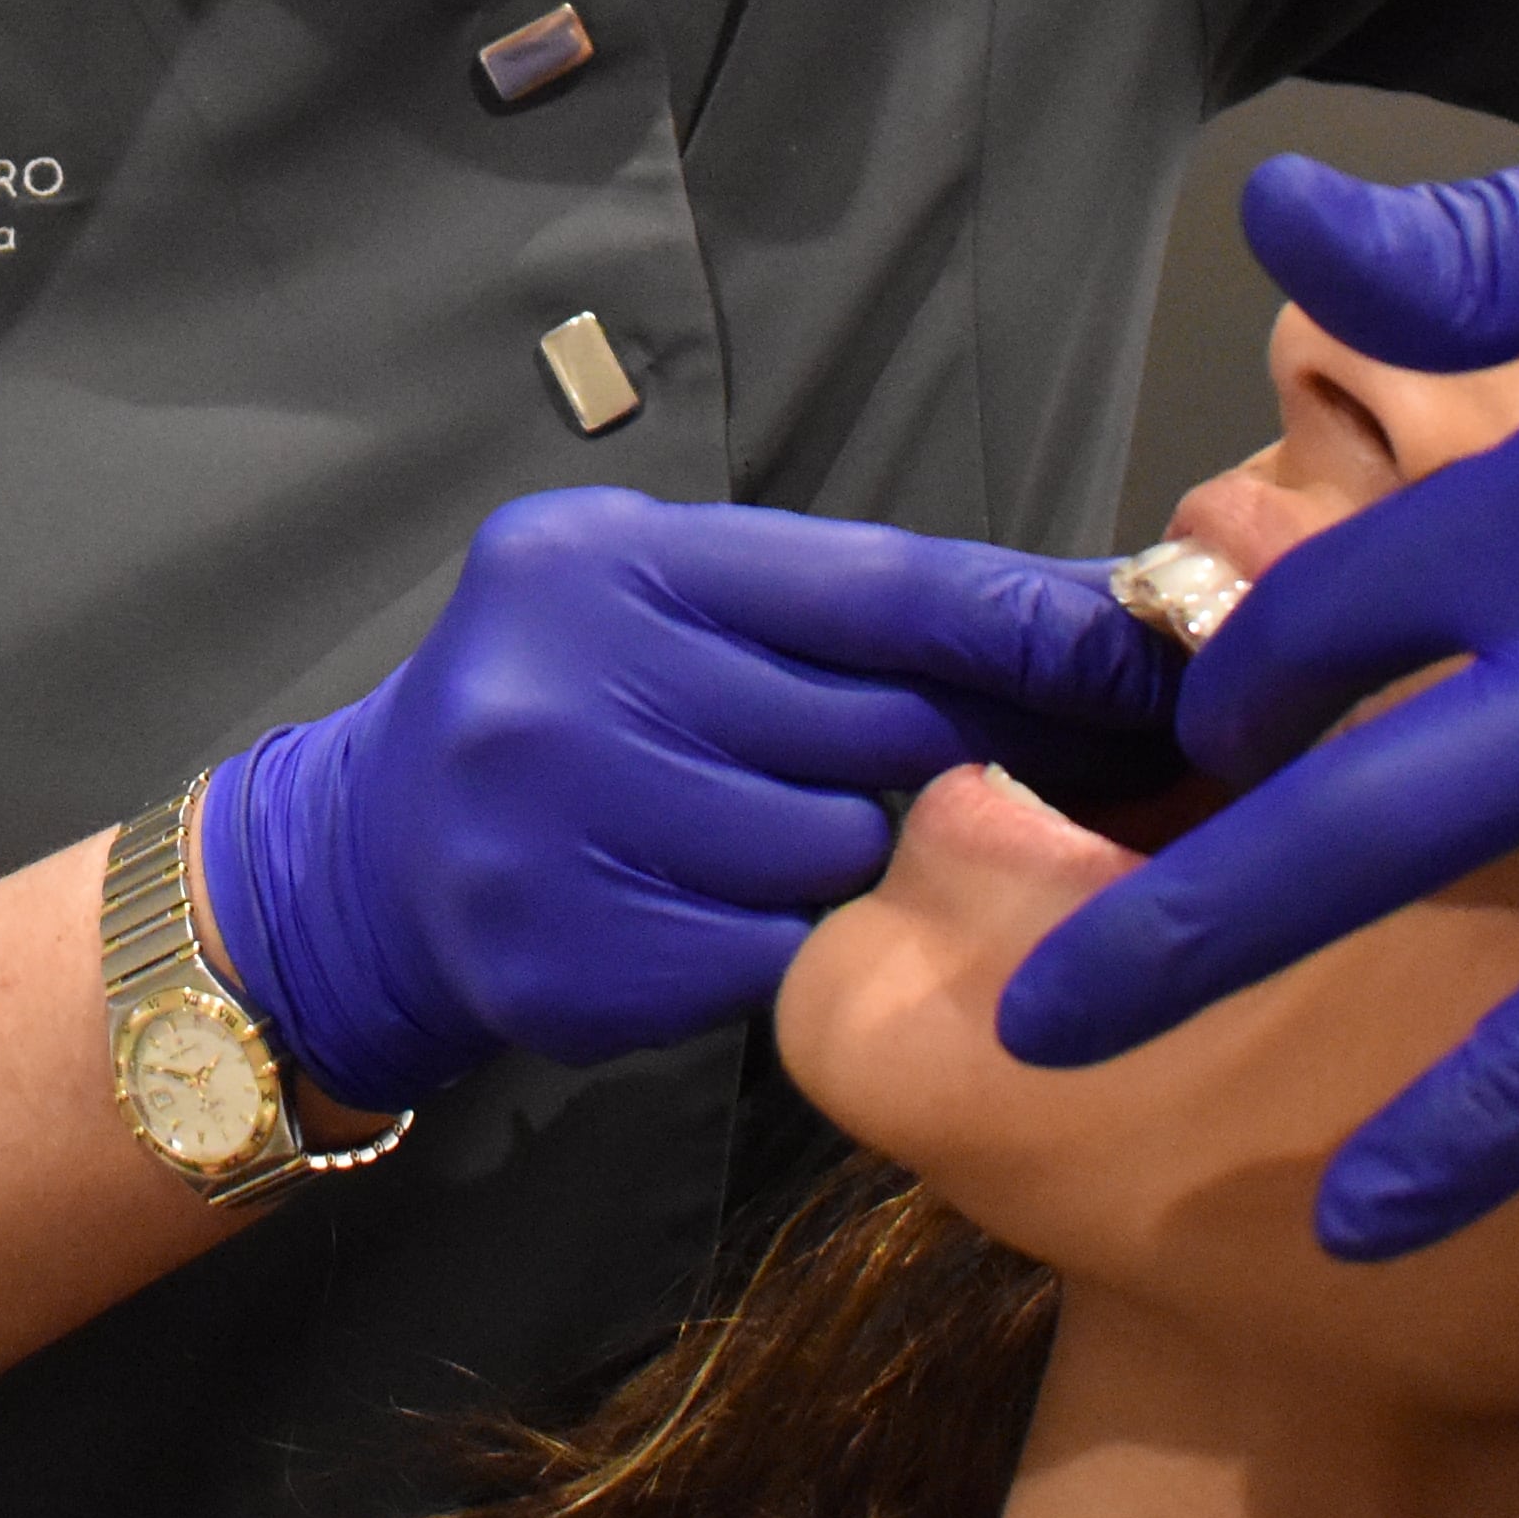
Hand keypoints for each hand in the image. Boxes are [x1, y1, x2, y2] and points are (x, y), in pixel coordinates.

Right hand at [200, 489, 1182, 1114]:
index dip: (1025, 624)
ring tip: (762, 832)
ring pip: (828, 852)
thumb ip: (832, 610)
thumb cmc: (566, 709)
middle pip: (870, 726)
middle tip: (1026, 761)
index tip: (1149, 653)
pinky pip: (767, 953)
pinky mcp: (565, 959)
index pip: (872, 585)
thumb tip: (1081, 617)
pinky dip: (772, 938)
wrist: (369, 862)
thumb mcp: (661, 603)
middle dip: (958, 747)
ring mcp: (553, 826)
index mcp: (603, 558)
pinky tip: (709, 909)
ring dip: (840, 852)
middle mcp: (565, 678)